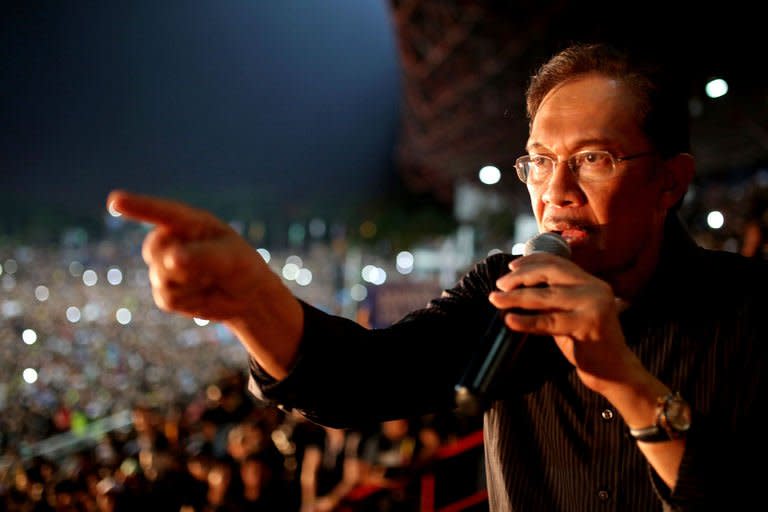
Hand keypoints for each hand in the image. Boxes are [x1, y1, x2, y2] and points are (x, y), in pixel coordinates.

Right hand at [106, 189, 302, 377]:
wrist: (246, 297)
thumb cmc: (241, 266)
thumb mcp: (229, 257)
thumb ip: (201, 256)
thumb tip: (170, 260)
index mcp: (188, 222)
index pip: (161, 213)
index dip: (138, 206)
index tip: (115, 200)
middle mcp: (171, 240)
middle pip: (154, 248)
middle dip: (180, 261)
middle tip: (213, 268)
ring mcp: (163, 267)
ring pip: (161, 275)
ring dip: (191, 283)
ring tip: (211, 280)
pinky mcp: (165, 292)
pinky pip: (168, 297)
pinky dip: (190, 300)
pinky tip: (203, 295)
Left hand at [489, 252, 642, 393]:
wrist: (614, 371)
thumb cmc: (586, 342)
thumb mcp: (568, 313)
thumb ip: (550, 299)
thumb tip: (515, 288)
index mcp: (590, 282)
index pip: (557, 262)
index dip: (531, 261)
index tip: (510, 267)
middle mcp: (595, 288)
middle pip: (550, 272)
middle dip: (520, 277)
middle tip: (499, 285)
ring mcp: (594, 305)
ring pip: (546, 297)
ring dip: (516, 297)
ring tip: (495, 300)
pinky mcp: (589, 325)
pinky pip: (550, 322)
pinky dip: (527, 321)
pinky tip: (510, 320)